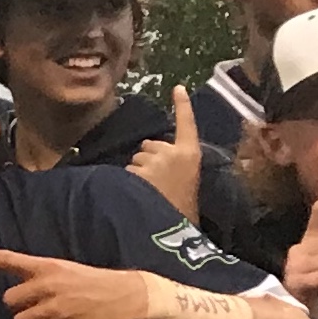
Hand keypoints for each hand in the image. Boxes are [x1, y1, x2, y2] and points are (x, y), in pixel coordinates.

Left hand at [0, 244, 154, 318]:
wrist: (129, 299)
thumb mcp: (69, 272)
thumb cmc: (97, 285)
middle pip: (10, 300)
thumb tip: (19, 298)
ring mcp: (53, 309)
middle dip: (20, 306)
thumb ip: (42, 279)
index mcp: (48, 267)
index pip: (9, 260)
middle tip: (38, 309)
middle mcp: (47, 286)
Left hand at [127, 86, 204, 222]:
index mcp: (190, 154)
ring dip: (138, 171)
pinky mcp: (138, 174)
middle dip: (148, 158)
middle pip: (150, 145)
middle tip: (157, 183)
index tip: (177, 87)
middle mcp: (173, 153)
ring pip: (136, 159)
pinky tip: (137, 195)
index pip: (187, 123)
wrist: (176, 231)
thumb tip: (148, 152)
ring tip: (149, 192)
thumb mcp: (187, 180)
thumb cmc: (182, 208)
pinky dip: (128, 181)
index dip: (182, 106)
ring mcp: (154, 162)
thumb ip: (174, 162)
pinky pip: (127, 172)